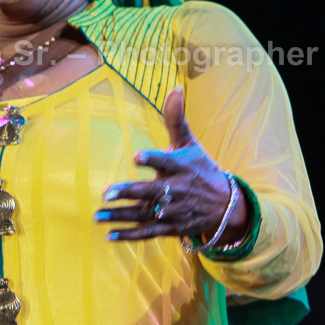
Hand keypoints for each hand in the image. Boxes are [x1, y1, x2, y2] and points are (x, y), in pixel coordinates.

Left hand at [95, 87, 246, 241]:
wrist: (226, 206)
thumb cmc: (201, 168)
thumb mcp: (190, 144)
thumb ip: (177, 119)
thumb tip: (175, 89)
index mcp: (182, 167)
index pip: (167, 162)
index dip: (152, 160)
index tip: (137, 157)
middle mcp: (177, 191)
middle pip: (152, 192)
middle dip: (130, 193)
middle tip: (106, 193)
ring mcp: (174, 212)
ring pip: (145, 215)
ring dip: (121, 216)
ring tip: (98, 215)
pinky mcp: (172, 228)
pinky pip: (149, 233)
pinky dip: (130, 236)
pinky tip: (109, 235)